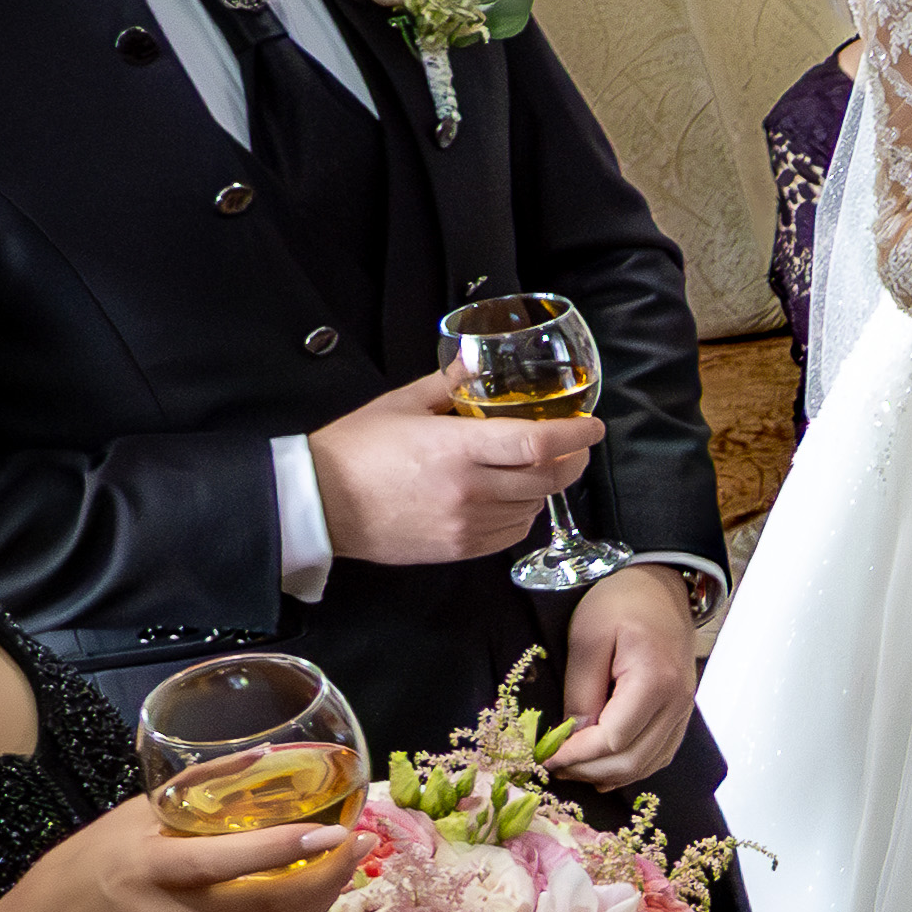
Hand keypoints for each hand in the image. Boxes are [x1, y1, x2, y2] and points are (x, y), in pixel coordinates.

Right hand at [0, 794, 359, 911]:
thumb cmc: (77, 872)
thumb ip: (195, 789)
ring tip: (345, 865)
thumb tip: (264, 755)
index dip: (286, 849)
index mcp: (151, 871)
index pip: (228, 863)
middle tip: (359, 845)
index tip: (334, 831)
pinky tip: (308, 894)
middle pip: (271, 906)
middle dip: (327, 878)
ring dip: (321, 899)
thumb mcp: (126, 819)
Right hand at [310, 372, 590, 567]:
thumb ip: (448, 384)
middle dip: (571, 461)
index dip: (575, 435)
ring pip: (533, 508)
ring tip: (532, 468)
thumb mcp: (402, 404)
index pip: (537, 442)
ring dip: (542, 488)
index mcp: (457, 447)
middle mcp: (468, 489)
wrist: (319, 503)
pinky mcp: (458, 548)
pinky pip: (511, 533)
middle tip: (573, 446)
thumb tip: (476, 363)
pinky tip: (508, 497)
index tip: (592, 426)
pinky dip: (520, 514)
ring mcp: (465, 523)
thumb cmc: (356, 449)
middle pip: (547, 479)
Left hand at [547, 566, 701, 792]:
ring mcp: (683, 710)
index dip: (577, 755)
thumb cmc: (621, 602)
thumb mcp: (587, 637)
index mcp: (655, 682)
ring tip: (574, 769)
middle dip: (589, 770)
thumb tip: (574, 736)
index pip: (614, 739)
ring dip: (608, 774)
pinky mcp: (680, 711)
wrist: (660, 586)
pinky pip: (659, 754)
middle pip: (633, 760)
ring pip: (648, 763)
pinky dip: (631, 767)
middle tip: (553, 766)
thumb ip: (581, 690)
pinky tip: (605, 767)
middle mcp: (676, 703)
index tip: (544, 757)